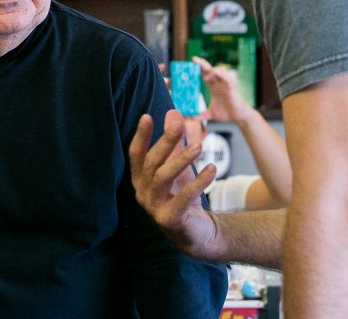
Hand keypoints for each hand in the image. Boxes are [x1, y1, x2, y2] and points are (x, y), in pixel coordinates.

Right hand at [129, 109, 219, 257]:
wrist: (197, 233)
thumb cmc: (183, 196)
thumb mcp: (179, 165)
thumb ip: (175, 142)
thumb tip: (173, 113)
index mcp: (140, 178)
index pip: (136, 154)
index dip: (141, 136)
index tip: (147, 116)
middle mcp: (142, 192)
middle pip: (151, 163)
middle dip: (165, 142)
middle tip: (179, 126)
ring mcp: (153, 207)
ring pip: (163, 178)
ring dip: (180, 160)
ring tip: (199, 146)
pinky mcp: (169, 220)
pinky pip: (182, 198)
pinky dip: (198, 182)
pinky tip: (211, 169)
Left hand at [193, 56, 251, 124]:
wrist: (239, 118)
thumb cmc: (227, 113)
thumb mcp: (210, 114)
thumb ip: (201, 115)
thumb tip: (191, 117)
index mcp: (213, 88)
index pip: (205, 75)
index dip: (198, 69)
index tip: (191, 63)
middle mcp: (219, 85)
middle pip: (210, 70)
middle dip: (202, 64)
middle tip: (194, 60)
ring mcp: (225, 86)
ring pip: (219, 72)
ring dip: (211, 71)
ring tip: (205, 76)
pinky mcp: (232, 89)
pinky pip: (228, 80)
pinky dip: (222, 75)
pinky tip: (216, 73)